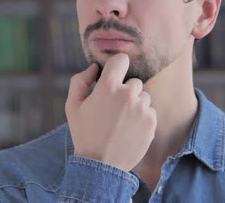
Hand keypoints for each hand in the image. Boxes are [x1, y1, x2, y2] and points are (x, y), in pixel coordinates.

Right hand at [65, 53, 156, 170]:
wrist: (101, 165)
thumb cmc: (84, 134)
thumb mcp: (72, 106)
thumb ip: (80, 81)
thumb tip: (94, 68)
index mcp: (107, 87)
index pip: (122, 60)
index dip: (117, 66)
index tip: (115, 74)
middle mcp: (127, 94)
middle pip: (134, 81)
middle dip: (125, 91)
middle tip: (114, 108)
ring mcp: (142, 108)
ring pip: (143, 97)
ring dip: (135, 104)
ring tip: (122, 121)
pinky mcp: (152, 122)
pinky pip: (150, 111)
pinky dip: (142, 117)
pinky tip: (129, 129)